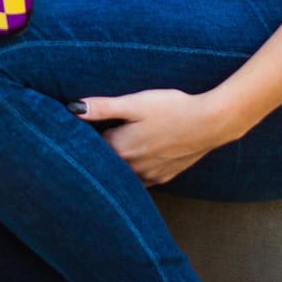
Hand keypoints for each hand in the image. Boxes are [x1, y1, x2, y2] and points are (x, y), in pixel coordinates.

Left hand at [73, 89, 225, 186]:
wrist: (209, 123)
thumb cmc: (171, 108)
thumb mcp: (135, 102)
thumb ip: (103, 107)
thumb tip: (72, 108)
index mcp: (120, 148)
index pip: (92, 145)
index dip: (85, 134)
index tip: (77, 127)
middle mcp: (131, 168)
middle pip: (106, 162)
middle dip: (98, 152)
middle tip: (91, 138)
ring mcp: (148, 176)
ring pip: (122, 173)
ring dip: (115, 164)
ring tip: (113, 147)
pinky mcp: (163, 178)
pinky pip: (139, 179)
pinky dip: (132, 171)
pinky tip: (134, 159)